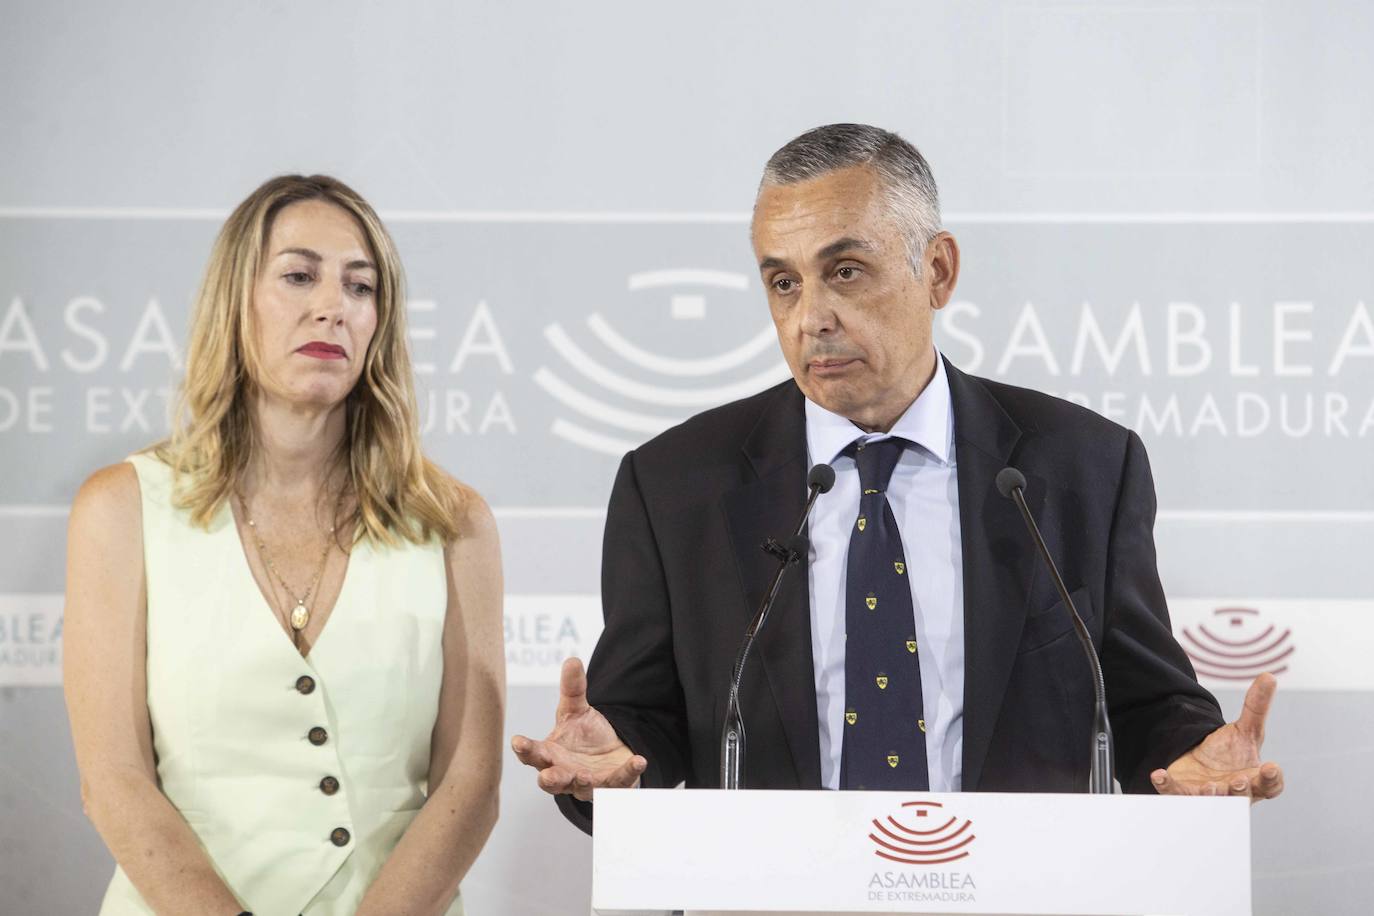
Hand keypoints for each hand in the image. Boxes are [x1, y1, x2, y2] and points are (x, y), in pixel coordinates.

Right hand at [511, 657, 646, 801]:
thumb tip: (572, 660)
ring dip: (581, 782)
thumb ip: (573, 689)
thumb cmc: (584, 736)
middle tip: (547, 776)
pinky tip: (638, 761)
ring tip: (584, 775)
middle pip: (551, 781)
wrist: (610, 754)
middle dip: (550, 779)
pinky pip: (620, 782)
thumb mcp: (577, 710)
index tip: (518, 742)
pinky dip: (628, 772)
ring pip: (581, 788)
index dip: (525, 749)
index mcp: (551, 754)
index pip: (533, 754)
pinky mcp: (611, 786)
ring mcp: (587, 783)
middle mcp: (565, 772)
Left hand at [1151, 672, 1284, 802]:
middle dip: (1240, 790)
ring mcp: (1210, 795)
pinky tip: (1159, 774)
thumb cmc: (1232, 753)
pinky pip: (1174, 793)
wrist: (1202, 764)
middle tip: (1237, 781)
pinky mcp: (1184, 793)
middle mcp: (1235, 792)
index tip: (1272, 767)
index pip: (1271, 784)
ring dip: (1211, 795)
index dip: (1273, 778)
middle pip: (1242, 796)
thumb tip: (1269, 676)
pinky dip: (1167, 785)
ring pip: (1212, 801)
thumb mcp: (1246, 729)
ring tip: (1209, 787)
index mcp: (1256, 779)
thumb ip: (1257, 706)